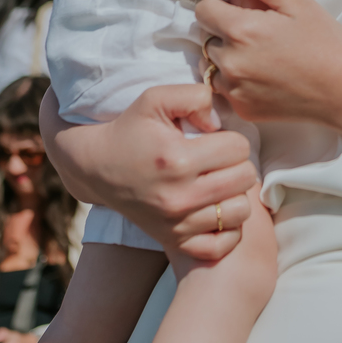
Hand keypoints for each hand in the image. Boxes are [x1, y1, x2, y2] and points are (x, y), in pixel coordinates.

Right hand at [42, 84, 257, 261]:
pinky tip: (215, 211)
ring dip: (235, 195)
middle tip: (220, 161)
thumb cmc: (130, 130)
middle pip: (245, 179)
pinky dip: (226, 230)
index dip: (232, 139)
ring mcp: (177, 223)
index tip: (217, 140)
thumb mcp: (155, 99)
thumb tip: (220, 122)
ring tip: (219, 184)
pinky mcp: (174, 241)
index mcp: (177, 159)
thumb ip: (194, 96)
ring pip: (240, 212)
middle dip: (238, 164)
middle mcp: (178, 196)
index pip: (239, 148)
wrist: (96, 167)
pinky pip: (221, 246)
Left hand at [196, 0, 341, 124]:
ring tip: (263, 58)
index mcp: (242, 30)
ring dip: (229, 59)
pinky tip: (266, 78)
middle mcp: (231, 62)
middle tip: (262, 36)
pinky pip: (224, 90)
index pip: (203, 10)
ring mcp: (234, 90)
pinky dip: (238, 83)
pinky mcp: (241, 110)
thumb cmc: (324, 41)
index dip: (223, 8)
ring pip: (212, 64)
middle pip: (207, 37)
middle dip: (227, 33)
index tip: (246, 13)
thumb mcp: (294, 0)